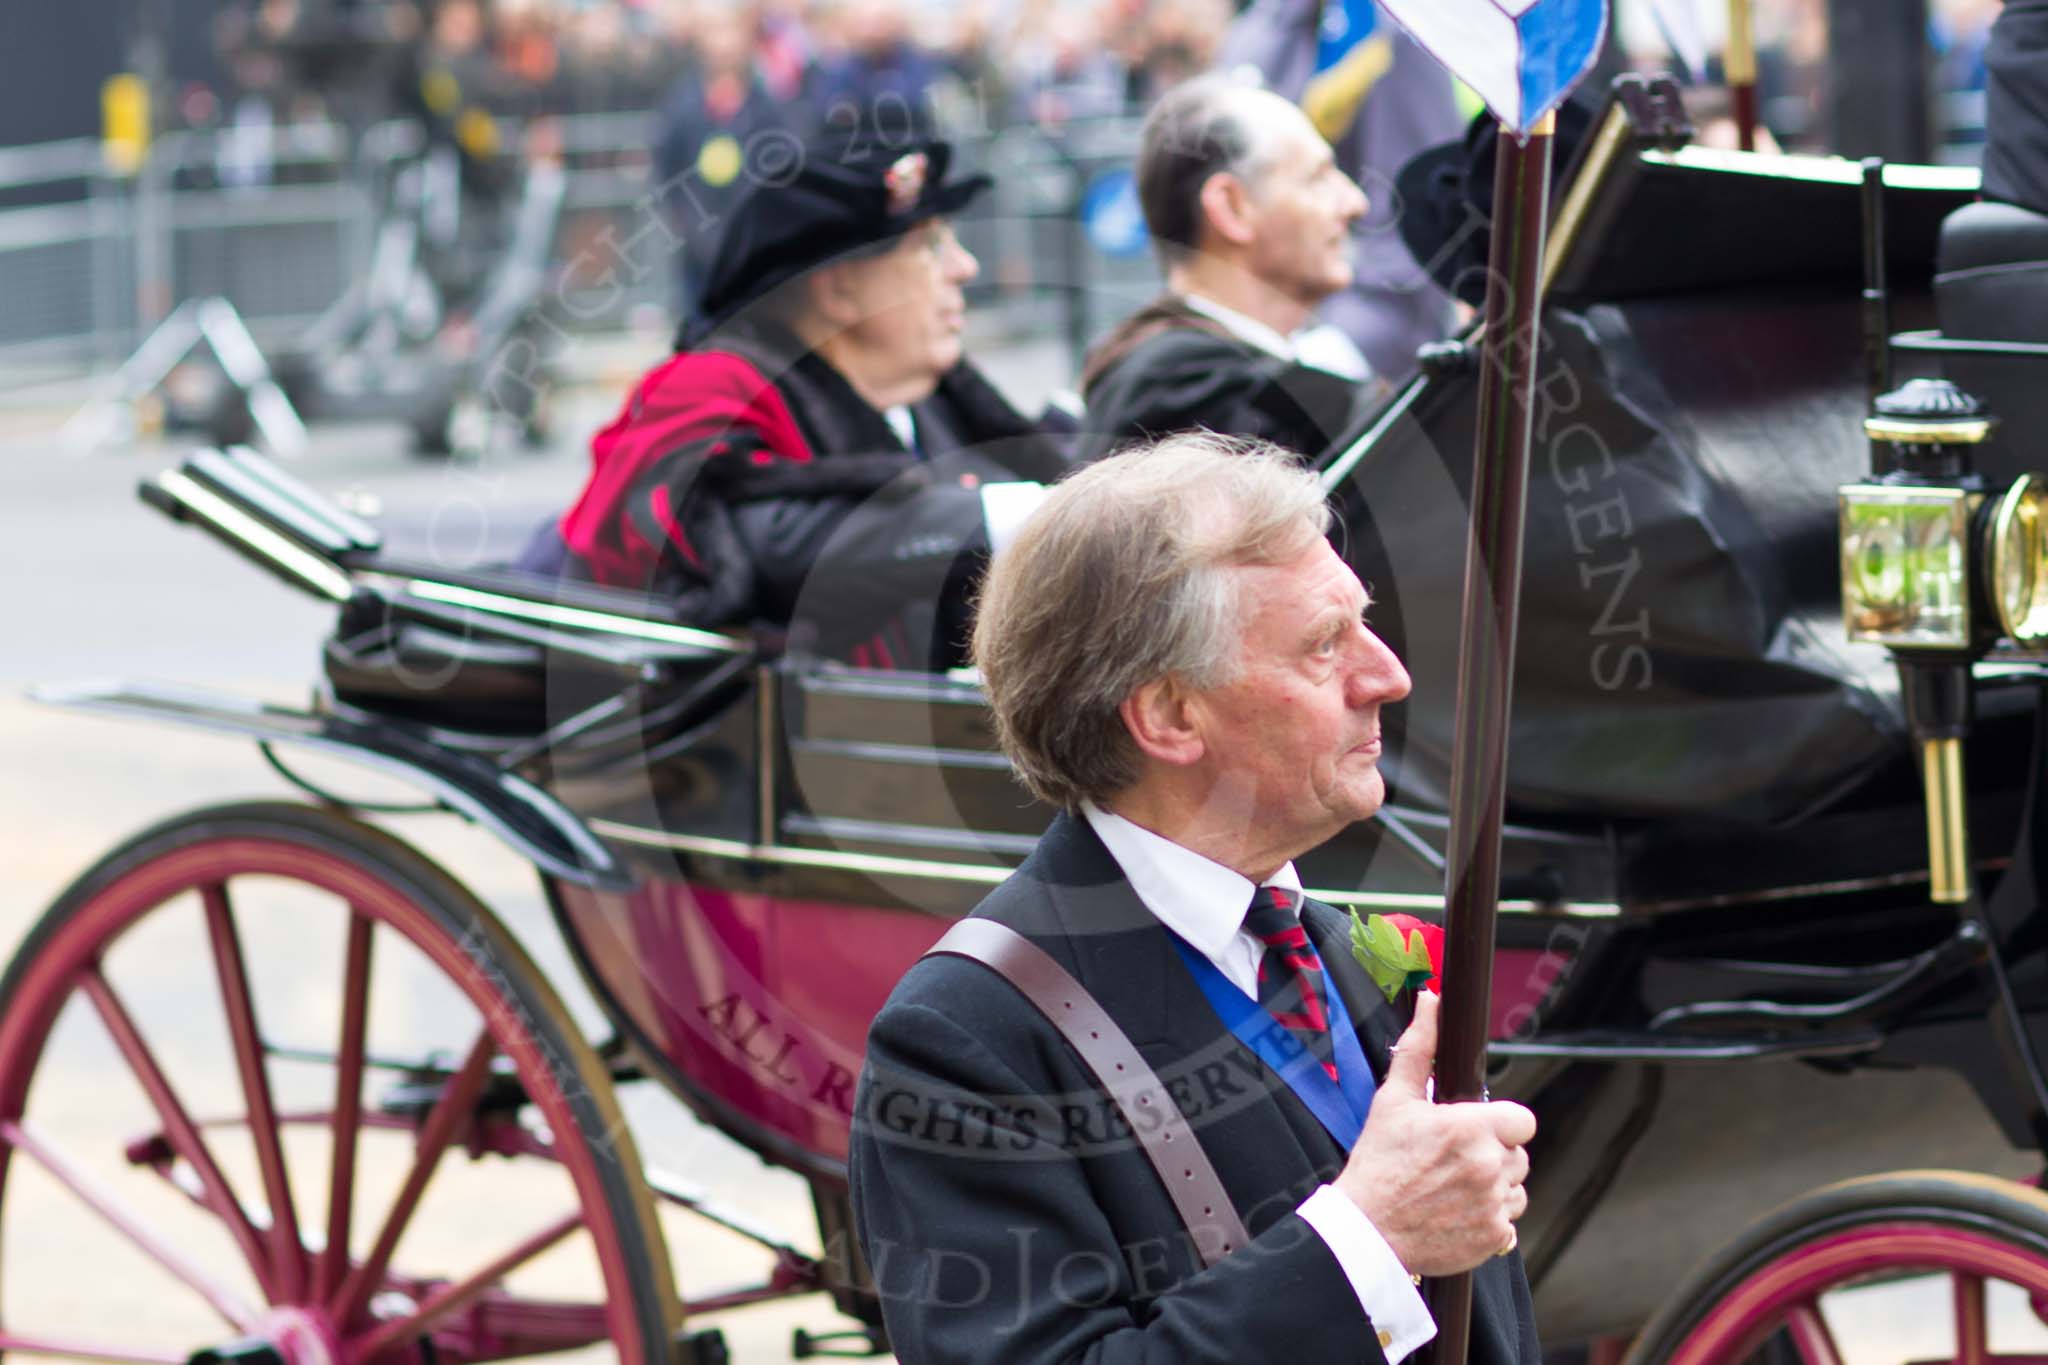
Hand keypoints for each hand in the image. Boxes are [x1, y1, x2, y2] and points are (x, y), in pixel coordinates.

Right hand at [1334, 991, 1534, 1276]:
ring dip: (1495, 1189)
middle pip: (1519, 1155)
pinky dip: (1489, 1222)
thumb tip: (1430, 1001)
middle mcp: (1491, 1166)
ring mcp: (1495, 1205)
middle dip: (1494, 1155)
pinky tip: (1457, 1214)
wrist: (1366, 1229)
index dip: (1502, 1124)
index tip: (1477, 1130)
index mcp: (1473, 1128)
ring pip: (1517, 1190)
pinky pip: (1509, 1225)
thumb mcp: (1393, 1100)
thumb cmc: (1378, 1162)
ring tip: (1453, 1189)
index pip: (1523, 1120)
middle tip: (1453, 1162)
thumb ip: (1418, 1048)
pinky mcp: (1494, 1238)